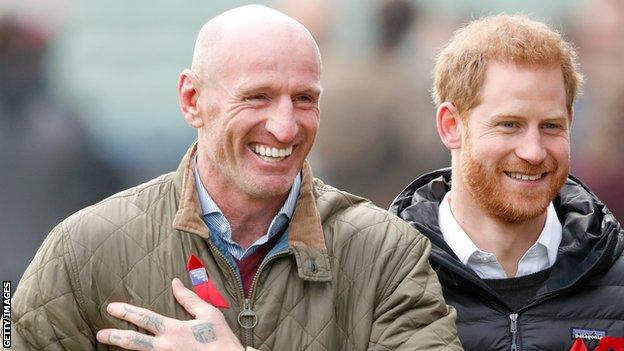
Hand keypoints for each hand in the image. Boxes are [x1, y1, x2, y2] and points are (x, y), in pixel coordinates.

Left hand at [97, 278, 242, 350]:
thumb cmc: (221, 338)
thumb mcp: (208, 314)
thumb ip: (189, 299)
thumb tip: (175, 283)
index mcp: (174, 330)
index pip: (144, 318)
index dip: (126, 311)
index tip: (111, 307)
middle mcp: (165, 346)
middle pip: (133, 341)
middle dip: (115, 336)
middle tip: (100, 333)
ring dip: (122, 348)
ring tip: (108, 345)